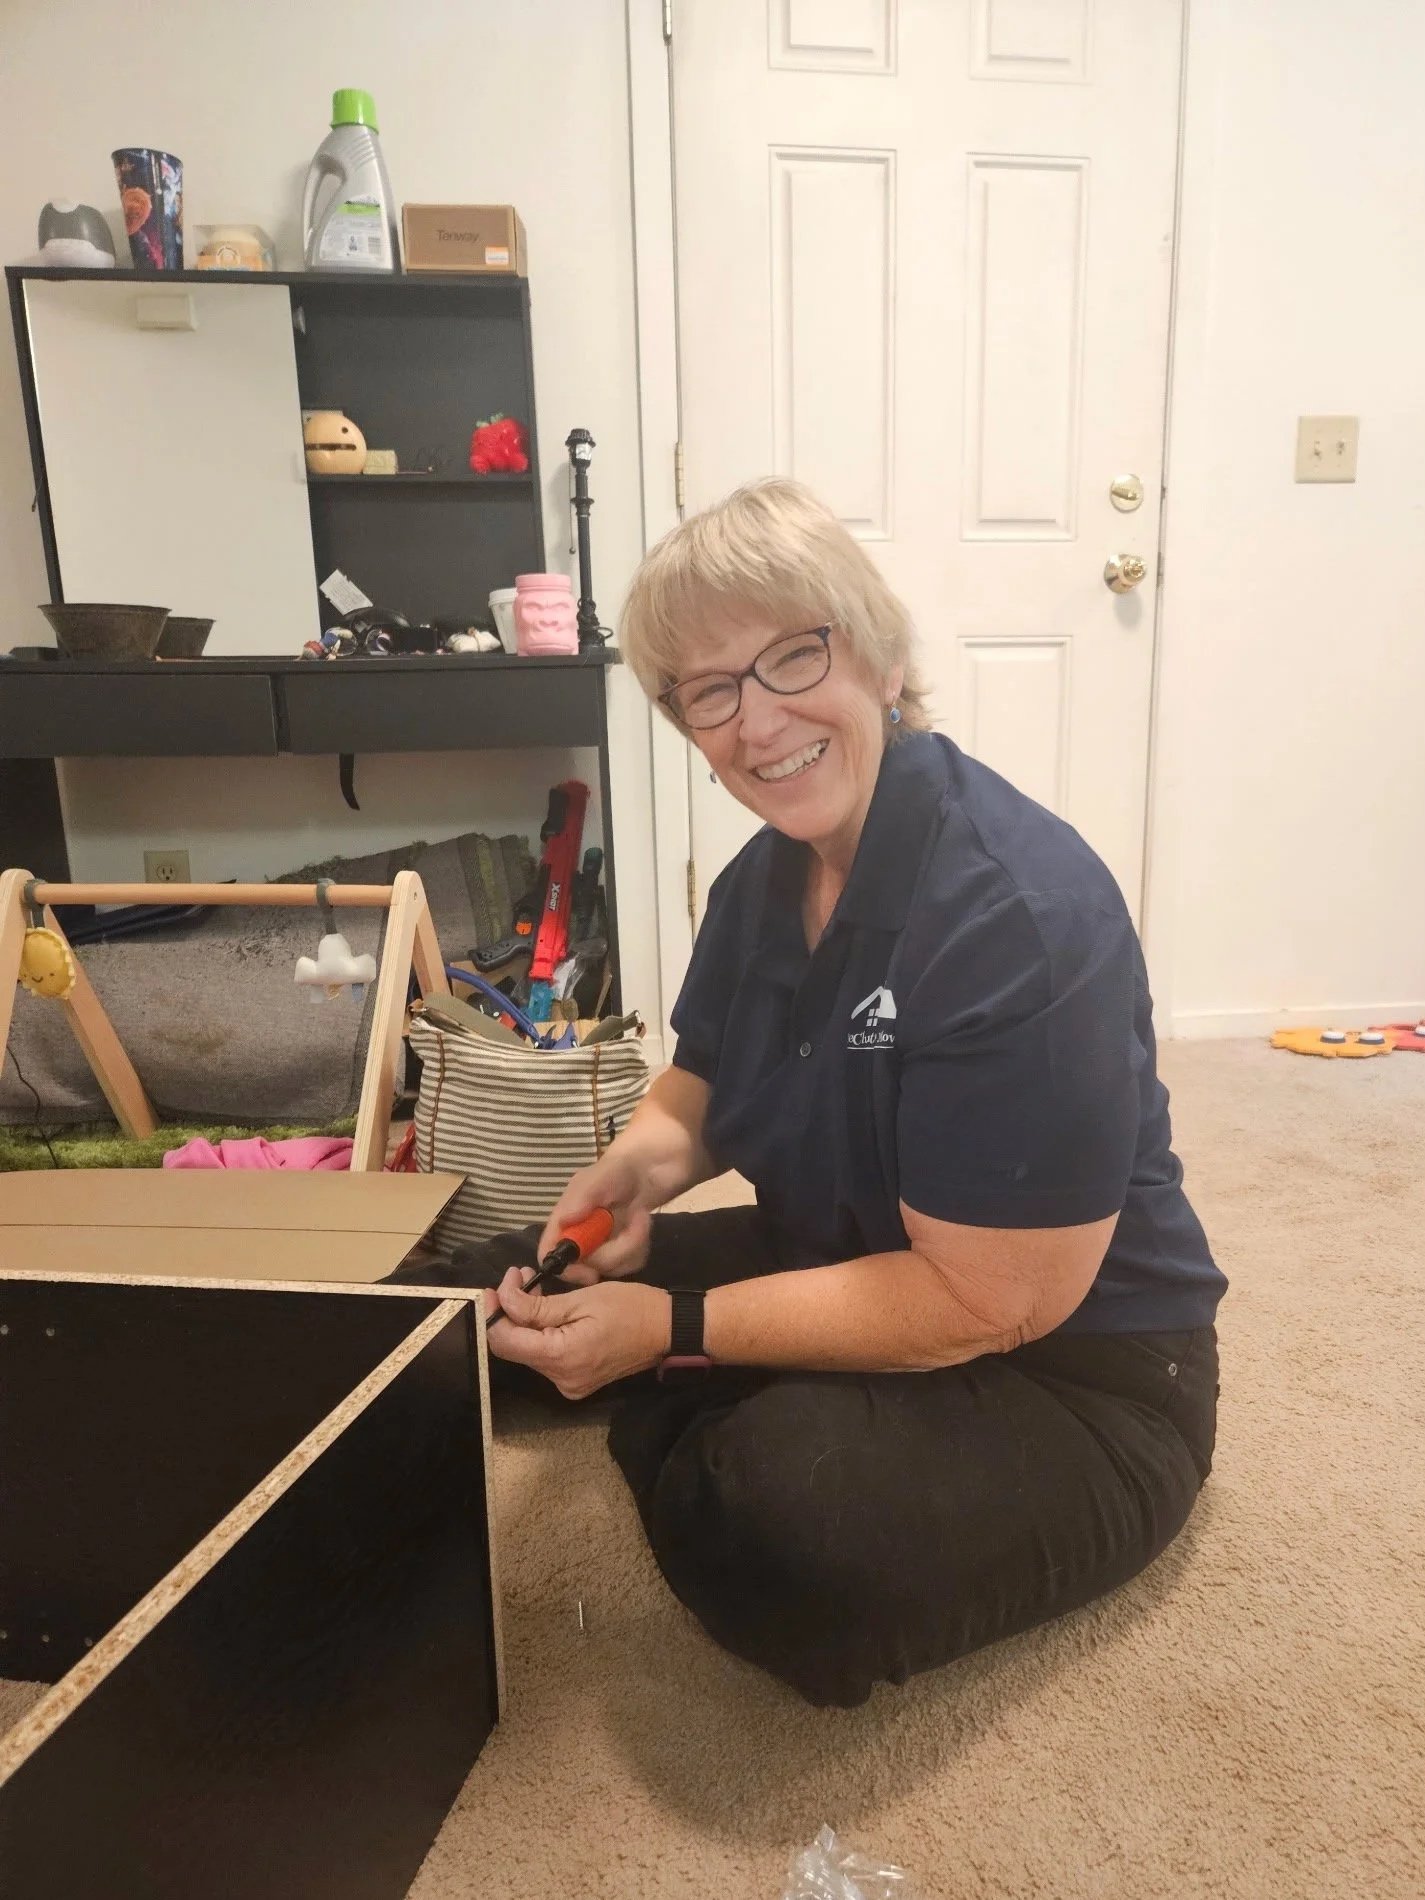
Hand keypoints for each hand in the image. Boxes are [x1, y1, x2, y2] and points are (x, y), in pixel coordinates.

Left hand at [485, 1267, 670, 1399]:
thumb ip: (537, 1305)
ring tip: (534, 1287)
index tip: (497, 1285)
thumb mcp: (582, 1299)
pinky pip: (546, 1356)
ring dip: (525, 1320)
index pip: (505, 1341)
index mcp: (561, 1357)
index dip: (493, 1312)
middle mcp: (560, 1379)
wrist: (668, 1330)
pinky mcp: (576, 1381)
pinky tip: (549, 1310)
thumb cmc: (631, 1307)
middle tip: (518, 1278)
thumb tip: (504, 1299)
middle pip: (515, 1347)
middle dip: (509, 1311)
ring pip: (529, 1351)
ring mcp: (569, 1384)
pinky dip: (541, 1333)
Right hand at [538, 1150, 655, 1283]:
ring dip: (632, 1245)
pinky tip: (644, 1225)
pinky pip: (629, 1264)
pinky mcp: (623, 1249)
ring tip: (641, 1217)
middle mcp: (580, 1237)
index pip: (549, 1254)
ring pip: (611, 1268)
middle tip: (635, 1224)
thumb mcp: (598, 1177)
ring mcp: (602, 1245)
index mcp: (565, 1221)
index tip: (589, 1273)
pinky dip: (640, 1247)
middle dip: (614, 1252)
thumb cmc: (618, 1168)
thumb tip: (563, 1221)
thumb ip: (581, 1198)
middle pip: (587, 1266)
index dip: (565, 1269)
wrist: (651, 1167)